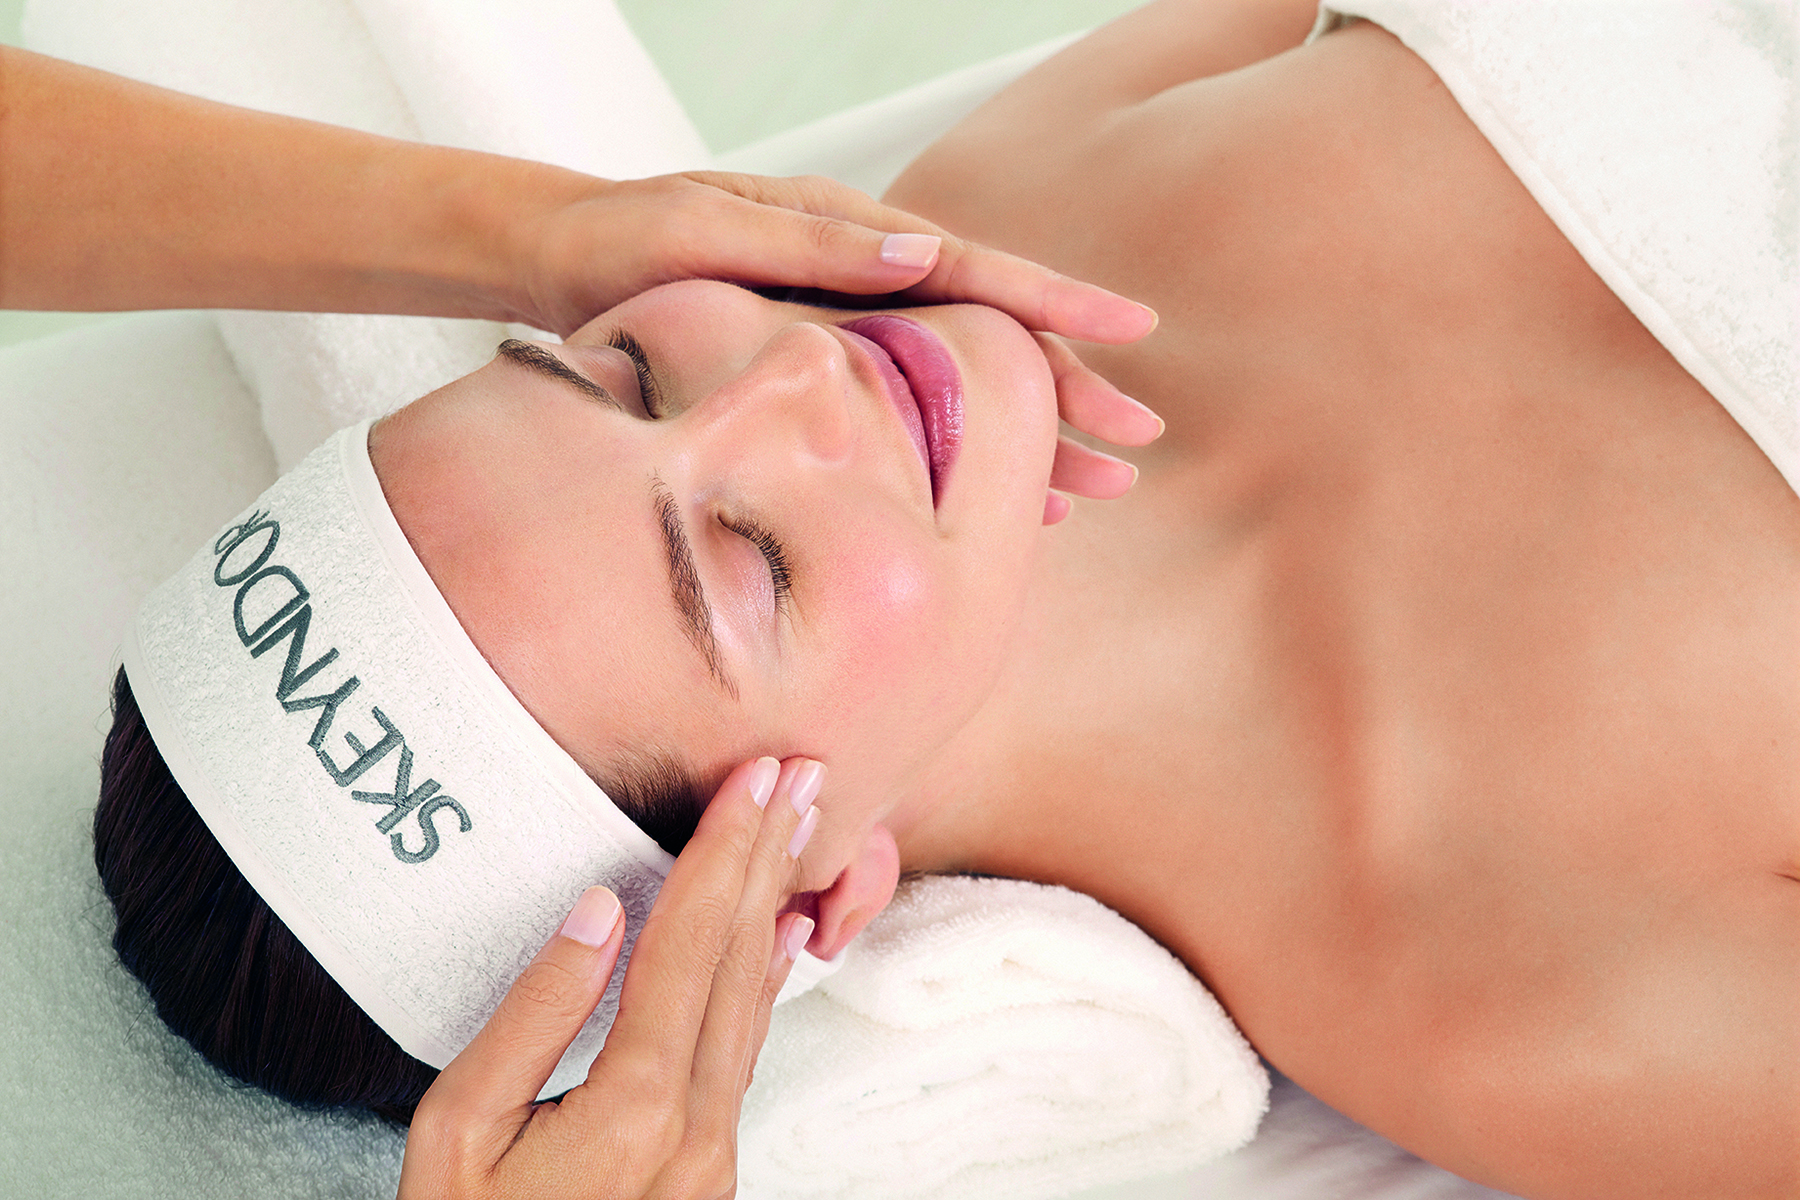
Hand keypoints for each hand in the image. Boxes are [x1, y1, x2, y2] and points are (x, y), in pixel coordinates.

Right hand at [397, 756, 821, 1199]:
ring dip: (774, 905)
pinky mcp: (711, 1168)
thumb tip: (599, 909)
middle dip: (769, 857)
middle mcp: (697, 1127)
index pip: (689, 947)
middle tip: (803, 773)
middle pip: (739, 962)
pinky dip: (765, 980)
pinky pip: (745, 1051)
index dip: (723, 852)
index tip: (756, 778)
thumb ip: (533, 1015)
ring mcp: (714, 1153)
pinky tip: (779, 936)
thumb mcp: (457, 1132)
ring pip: (754, 1003)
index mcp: (634, 1108)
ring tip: (799, 828)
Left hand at [518, 171, 1163, 518]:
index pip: (975, 271)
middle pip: (989, 342)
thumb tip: (921, 250)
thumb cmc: (622, 246)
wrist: (556, 265)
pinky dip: (964, 462)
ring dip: (1030, 442)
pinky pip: (915, 424)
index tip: (1132, 329)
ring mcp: (852, 333)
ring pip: (963, 394)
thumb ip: (811, 245)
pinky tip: (1006, 503)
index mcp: (853, 237)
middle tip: (1138, 444)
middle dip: (1068, 393)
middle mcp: (866, 283)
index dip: (1056, 304)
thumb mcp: (705, 232)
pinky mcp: (826, 377)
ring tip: (1099, 490)